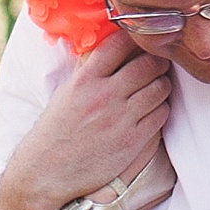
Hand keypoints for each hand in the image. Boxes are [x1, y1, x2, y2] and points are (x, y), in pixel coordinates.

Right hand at [2, 32, 173, 209]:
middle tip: (156, 64)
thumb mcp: (67, 91)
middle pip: (148, 64)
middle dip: (157, 61)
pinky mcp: (132, 141)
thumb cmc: (56, 130)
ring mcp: (120, 118)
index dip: (134, 38)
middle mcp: (104, 95)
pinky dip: (161, 108)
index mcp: (85, 79)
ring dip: (162, 84)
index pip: (119, 44)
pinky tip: (152, 110)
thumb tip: (114, 48)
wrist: (47, 171)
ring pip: (160, 88)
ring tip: (155, 86)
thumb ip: (91, 70)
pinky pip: (161, 114)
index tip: (139, 40)